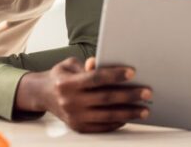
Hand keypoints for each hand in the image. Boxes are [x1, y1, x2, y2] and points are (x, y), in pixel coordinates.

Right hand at [16, 57, 149, 132]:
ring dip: (128, 113)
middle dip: (129, 95)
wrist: (43, 95)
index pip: (95, 78)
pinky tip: (130, 117)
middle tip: (146, 92)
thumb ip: (86, 65)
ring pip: (107, 116)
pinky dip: (117, 122)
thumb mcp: (69, 65)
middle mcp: (70, 102)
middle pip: (105, 99)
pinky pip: (102, 127)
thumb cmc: (62, 76)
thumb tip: (99, 62)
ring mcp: (74, 117)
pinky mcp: (78, 127)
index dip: (115, 75)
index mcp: (67, 83)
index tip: (133, 72)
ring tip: (144, 109)